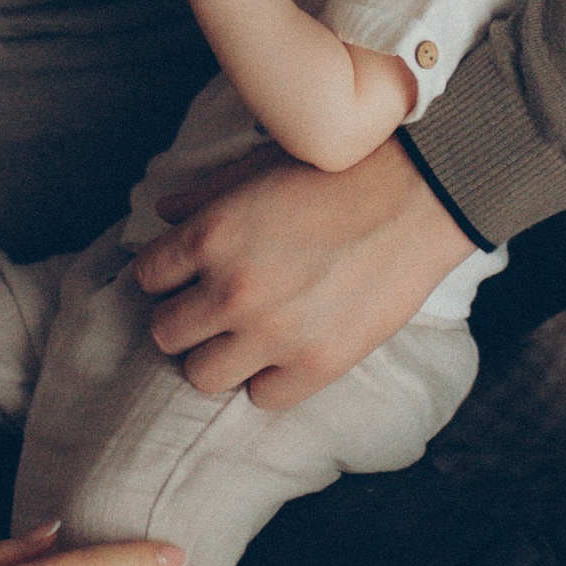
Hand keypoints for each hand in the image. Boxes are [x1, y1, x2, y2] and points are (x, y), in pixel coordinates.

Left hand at [132, 137, 467, 406]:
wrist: (420, 194)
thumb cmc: (340, 170)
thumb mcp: (260, 167)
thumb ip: (205, 194)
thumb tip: (162, 212)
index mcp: (211, 235)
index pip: (146, 277)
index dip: (166, 275)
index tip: (187, 274)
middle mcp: (231, 290)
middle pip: (164, 332)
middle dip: (184, 317)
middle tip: (212, 308)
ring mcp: (273, 333)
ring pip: (201, 375)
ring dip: (217, 355)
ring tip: (243, 336)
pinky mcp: (316, 364)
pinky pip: (262, 398)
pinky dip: (269, 378)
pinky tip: (286, 351)